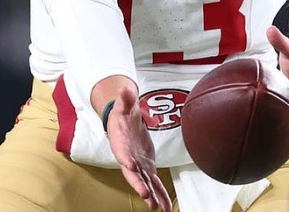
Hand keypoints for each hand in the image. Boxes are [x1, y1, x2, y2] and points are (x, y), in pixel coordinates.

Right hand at [105, 85, 172, 211]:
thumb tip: (125, 88)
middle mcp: (129, 158)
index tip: (130, 165)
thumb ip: (126, 99)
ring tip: (160, 208)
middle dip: (139, 185)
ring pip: (145, 182)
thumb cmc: (122, 114)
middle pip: (133, 174)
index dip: (126, 159)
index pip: (123, 153)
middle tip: (146, 196)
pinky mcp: (146, 166)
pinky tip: (166, 206)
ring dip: (153, 195)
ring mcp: (138, 164)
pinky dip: (160, 194)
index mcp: (121, 144)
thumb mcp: (124, 105)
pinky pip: (154, 182)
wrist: (124, 122)